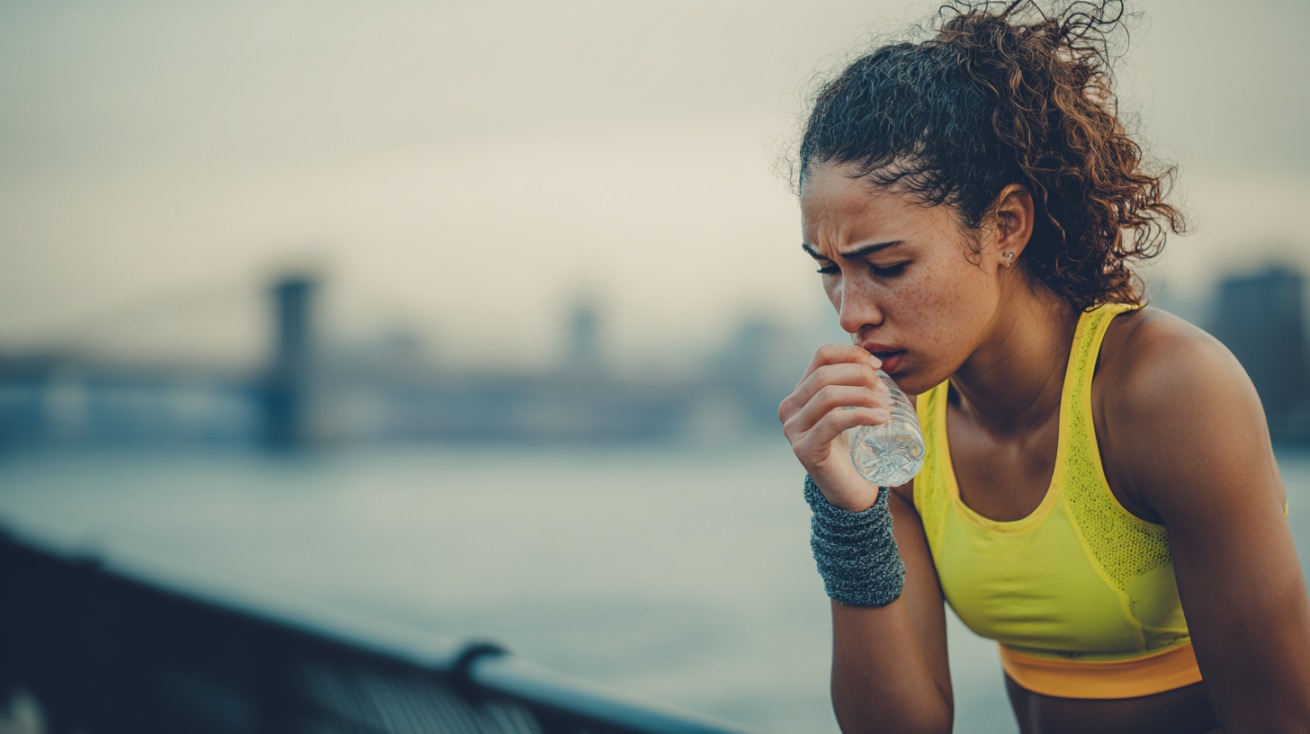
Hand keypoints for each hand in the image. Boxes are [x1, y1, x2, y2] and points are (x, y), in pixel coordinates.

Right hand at [778, 345, 892, 511]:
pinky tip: (881, 418)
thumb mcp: (851, 409)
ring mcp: (793, 429)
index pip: (822, 356)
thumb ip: (855, 385)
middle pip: (824, 374)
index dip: (851, 353)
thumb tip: (877, 360)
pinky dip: (861, 415)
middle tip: (886, 391)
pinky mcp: (805, 449)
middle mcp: (790, 408)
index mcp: (800, 393)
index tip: (877, 365)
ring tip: (887, 406)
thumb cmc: (854, 448)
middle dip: (860, 376)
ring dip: (863, 395)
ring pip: (828, 395)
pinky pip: (833, 421)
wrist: (850, 490)